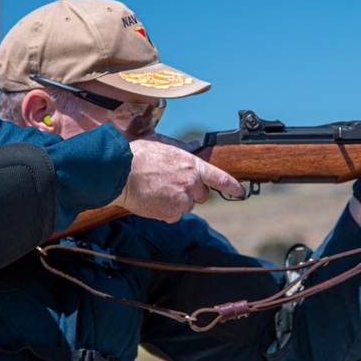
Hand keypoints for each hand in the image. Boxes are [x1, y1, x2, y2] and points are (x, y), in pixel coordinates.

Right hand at [115, 136, 245, 222]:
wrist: (119, 172)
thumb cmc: (137, 156)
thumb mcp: (163, 144)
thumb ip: (183, 147)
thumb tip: (196, 145)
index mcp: (191, 164)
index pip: (219, 178)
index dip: (233, 187)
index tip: (241, 193)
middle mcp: (190, 182)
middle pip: (203, 195)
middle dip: (192, 192)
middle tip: (172, 185)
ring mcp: (182, 199)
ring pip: (187, 206)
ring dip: (177, 202)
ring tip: (158, 190)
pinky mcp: (171, 212)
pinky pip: (174, 216)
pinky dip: (166, 211)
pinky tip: (154, 200)